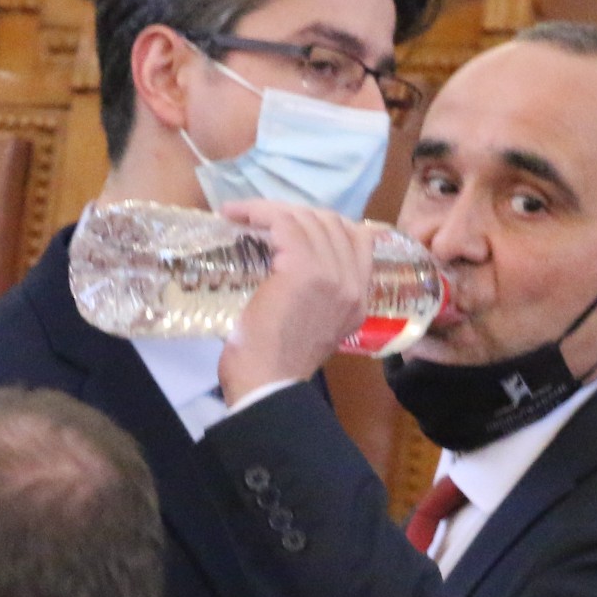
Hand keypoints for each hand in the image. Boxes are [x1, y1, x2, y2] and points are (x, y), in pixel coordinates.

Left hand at [212, 198, 378, 404]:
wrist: (266, 386)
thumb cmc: (273, 366)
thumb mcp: (308, 330)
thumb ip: (315, 300)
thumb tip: (288, 270)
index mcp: (358, 300)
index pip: (358, 239)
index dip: (324, 223)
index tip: (292, 224)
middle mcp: (352, 284)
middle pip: (332, 223)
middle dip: (295, 213)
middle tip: (260, 218)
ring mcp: (332, 275)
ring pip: (308, 219)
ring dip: (271, 210)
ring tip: (242, 214)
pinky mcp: (304, 269)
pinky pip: (284, 223)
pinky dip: (259, 212)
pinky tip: (238, 215)